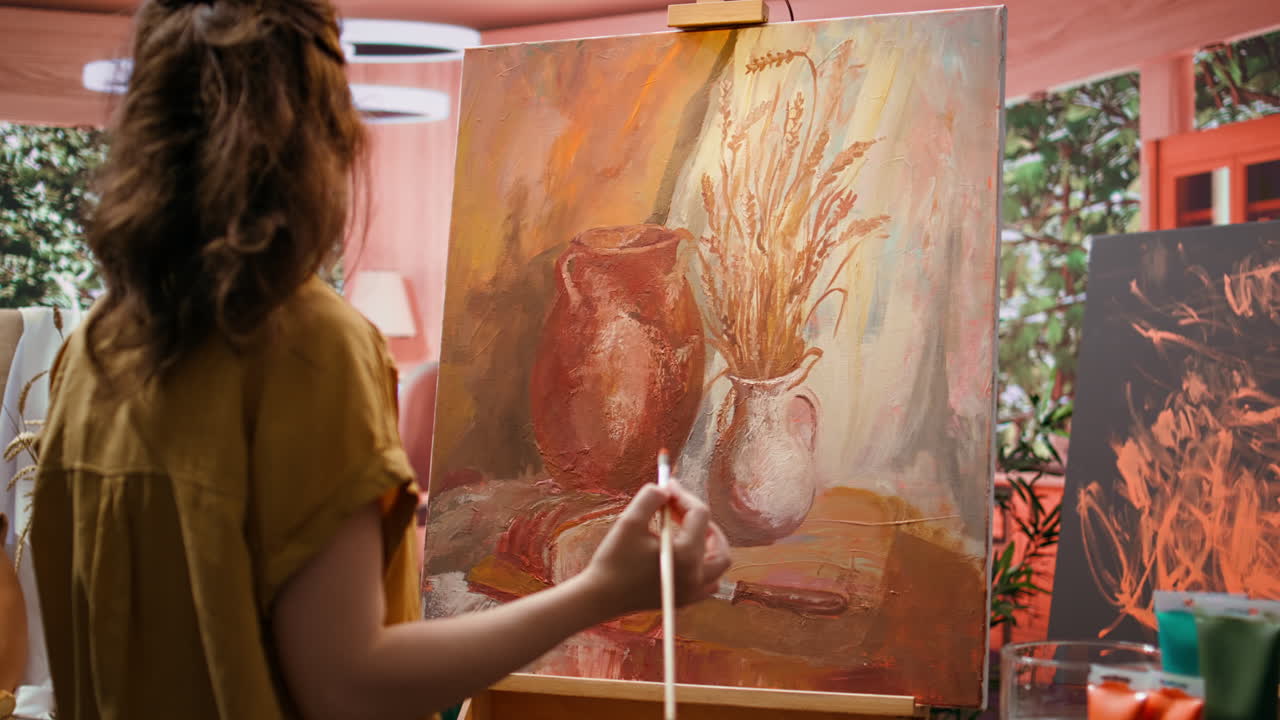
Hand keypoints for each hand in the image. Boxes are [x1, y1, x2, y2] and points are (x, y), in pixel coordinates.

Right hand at [580, 482, 731, 616]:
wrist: (601, 597)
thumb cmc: (613, 560)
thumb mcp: (629, 521)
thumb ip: (650, 497)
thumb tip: (666, 488)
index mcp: (685, 555)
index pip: (699, 515)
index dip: (684, 495)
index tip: (668, 486)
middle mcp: (696, 575)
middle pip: (716, 539)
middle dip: (700, 518)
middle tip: (678, 507)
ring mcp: (693, 591)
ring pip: (719, 562)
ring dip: (709, 542)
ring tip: (686, 529)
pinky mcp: (685, 599)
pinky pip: (709, 581)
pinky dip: (704, 564)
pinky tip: (684, 554)